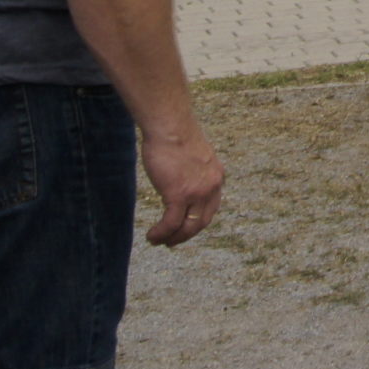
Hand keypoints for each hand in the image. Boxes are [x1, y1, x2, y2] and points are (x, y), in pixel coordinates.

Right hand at [142, 127, 224, 247]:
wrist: (170, 126)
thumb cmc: (175, 136)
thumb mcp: (193, 156)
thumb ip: (193, 172)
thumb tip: (182, 182)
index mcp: (217, 176)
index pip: (211, 208)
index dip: (197, 222)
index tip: (184, 228)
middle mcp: (212, 187)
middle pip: (201, 222)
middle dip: (185, 235)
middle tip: (171, 241)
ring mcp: (197, 192)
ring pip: (187, 227)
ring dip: (171, 238)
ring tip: (157, 240)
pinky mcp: (179, 194)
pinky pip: (171, 223)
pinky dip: (161, 233)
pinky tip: (151, 236)